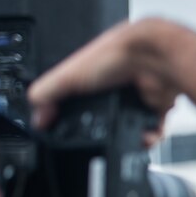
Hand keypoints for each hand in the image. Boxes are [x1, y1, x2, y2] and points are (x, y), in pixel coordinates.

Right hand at [27, 18, 179, 131]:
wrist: (152, 56)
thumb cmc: (115, 55)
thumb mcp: (68, 75)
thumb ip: (47, 93)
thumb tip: (36, 114)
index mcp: (93, 75)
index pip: (78, 101)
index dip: (73, 119)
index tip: (70, 133)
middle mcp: (117, 85)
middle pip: (108, 118)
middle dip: (106, 132)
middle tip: (104, 139)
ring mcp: (138, 95)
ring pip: (132, 125)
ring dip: (131, 138)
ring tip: (129, 141)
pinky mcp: (158, 103)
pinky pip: (154, 126)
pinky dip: (151, 135)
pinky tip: (145, 136)